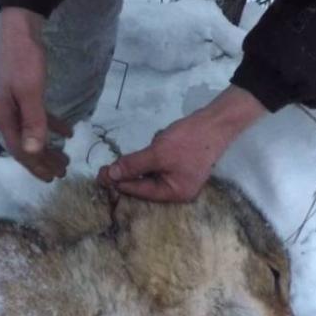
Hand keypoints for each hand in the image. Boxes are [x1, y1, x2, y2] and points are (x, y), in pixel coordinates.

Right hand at [0, 7, 70, 180]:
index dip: (35, 165)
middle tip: (62, 172)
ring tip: (64, 158)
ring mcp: (14, 101)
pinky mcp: (24, 91)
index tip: (51, 178)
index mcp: (4, 116)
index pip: (19, 149)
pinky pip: (37, 115)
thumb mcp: (30, 91)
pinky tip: (67, 130)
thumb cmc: (24, 58)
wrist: (19, 26)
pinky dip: (51, 124)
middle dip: (42, 160)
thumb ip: (33, 121)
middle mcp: (6, 112)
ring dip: (47, 146)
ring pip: (31, 132)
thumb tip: (32, 153)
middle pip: (24, 144)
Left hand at [100, 86, 268, 201]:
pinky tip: (151, 146)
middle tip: (104, 168)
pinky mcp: (181, 165)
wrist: (216, 121)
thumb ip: (133, 165)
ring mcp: (181, 178)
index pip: (140, 191)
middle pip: (145, 185)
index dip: (119, 183)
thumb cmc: (188, 140)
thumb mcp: (157, 153)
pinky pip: (159, 165)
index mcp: (175, 194)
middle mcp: (178, 191)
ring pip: (151, 174)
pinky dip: (151, 158)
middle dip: (128, 174)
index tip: (100, 176)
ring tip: (127, 158)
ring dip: (139, 164)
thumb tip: (110, 176)